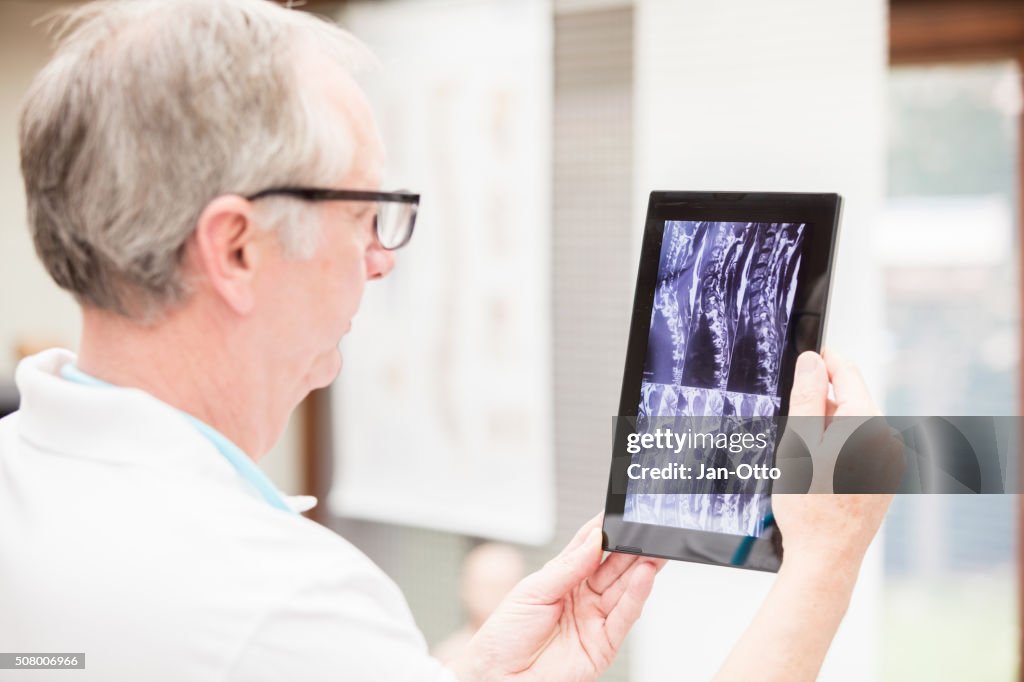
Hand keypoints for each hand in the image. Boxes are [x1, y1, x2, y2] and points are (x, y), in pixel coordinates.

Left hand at [450, 515, 663, 681]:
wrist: (498, 677)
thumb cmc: (505, 636)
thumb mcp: (532, 591)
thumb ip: (568, 567)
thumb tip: (594, 540)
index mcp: (562, 579)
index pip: (588, 548)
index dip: (605, 529)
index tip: (620, 511)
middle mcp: (582, 597)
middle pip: (613, 566)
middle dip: (632, 546)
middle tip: (648, 527)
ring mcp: (594, 620)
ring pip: (624, 588)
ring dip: (642, 567)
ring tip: (655, 548)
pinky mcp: (603, 644)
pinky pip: (625, 617)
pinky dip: (637, 596)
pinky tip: (645, 576)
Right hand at [773, 348, 893, 574]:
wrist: (826, 558)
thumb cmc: (808, 504)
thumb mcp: (798, 442)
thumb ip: (806, 396)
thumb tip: (812, 360)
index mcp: (866, 424)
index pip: (848, 374)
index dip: (825, 361)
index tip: (808, 353)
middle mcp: (885, 439)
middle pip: (850, 400)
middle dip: (821, 400)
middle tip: (789, 414)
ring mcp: (889, 462)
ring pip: (853, 426)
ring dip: (827, 426)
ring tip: (799, 450)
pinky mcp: (884, 480)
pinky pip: (859, 448)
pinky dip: (836, 447)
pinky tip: (816, 468)